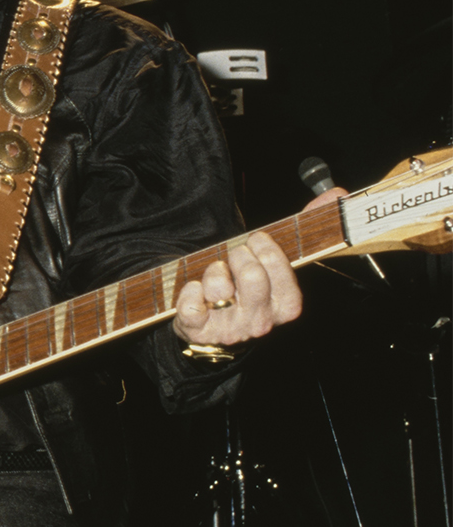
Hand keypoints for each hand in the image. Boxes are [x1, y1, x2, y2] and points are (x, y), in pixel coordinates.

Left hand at [169, 184, 336, 350]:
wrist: (214, 326)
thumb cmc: (247, 287)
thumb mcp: (275, 263)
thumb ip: (305, 229)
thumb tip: (337, 194)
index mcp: (286, 306)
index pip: (282, 272)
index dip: (266, 250)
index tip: (256, 240)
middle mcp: (262, 321)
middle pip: (252, 277)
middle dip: (239, 255)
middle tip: (235, 255)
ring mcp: (231, 329)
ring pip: (220, 288)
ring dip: (213, 272)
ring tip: (216, 273)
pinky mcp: (201, 331)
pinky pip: (190, 305)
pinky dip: (189, 290)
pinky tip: (196, 290)